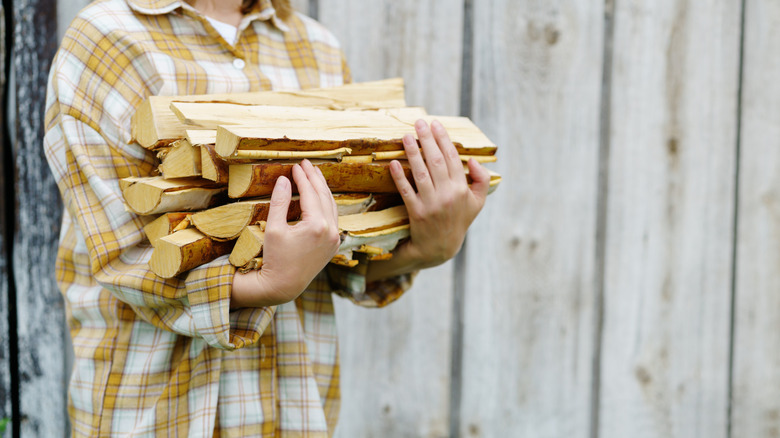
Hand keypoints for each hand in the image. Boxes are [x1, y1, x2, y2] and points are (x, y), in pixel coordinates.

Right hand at [232, 160, 340, 307]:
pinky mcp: (334, 245)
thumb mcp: (274, 228)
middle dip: (315, 178)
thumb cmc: (275, 258)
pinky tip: (320, 196)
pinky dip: (326, 204)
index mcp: (317, 226)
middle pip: (325, 196)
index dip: (303, 177)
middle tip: (306, 164)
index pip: (311, 193)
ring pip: (332, 207)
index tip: (296, 165)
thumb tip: (285, 179)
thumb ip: (280, 201)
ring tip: (314, 175)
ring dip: (323, 190)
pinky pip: (333, 218)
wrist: (284, 286)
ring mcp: (335, 239)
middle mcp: (331, 231)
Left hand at [386, 119, 489, 270]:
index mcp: (462, 189)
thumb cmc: (459, 220)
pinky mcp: (417, 213)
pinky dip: (399, 178)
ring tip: (406, 136)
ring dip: (412, 153)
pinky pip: (407, 191)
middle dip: (427, 139)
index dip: (443, 139)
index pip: (452, 158)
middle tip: (419, 123)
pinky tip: (393, 164)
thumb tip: (473, 160)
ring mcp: (431, 204)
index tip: (435, 124)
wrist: (440, 248)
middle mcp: (448, 195)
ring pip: (421, 173)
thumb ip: (482, 179)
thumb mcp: (478, 202)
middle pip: (436, 161)